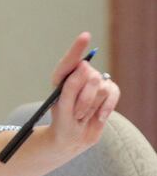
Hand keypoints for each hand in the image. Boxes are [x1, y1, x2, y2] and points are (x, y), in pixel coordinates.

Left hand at [47, 32, 120, 154]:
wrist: (73, 139)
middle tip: (76, 113)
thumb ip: (70, 87)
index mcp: (62, 77)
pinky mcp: (107, 92)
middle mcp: (78, 76)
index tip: (86, 36)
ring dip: (92, 106)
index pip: (70, 61)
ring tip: (83, 116)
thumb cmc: (63, 122)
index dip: (78, 48)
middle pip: (89, 76)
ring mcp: (94, 83)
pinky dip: (106, 107)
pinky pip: (113, 93)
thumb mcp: (62, 107)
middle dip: (83, 98)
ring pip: (101, 87)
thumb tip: (84, 67)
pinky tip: (98, 117)